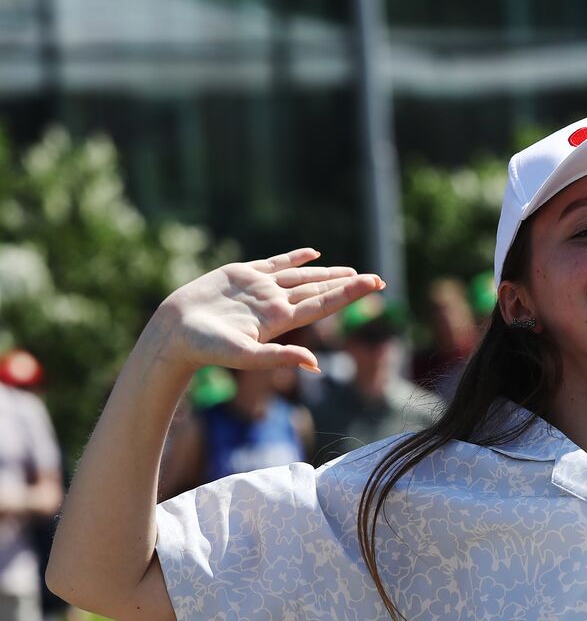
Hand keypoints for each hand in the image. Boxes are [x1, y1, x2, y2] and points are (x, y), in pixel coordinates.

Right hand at [153, 248, 382, 372]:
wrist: (175, 331)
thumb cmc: (207, 347)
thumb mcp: (246, 356)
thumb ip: (280, 358)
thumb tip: (315, 367)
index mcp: (281, 320)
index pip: (324, 303)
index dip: (351, 293)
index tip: (376, 284)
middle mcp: (276, 303)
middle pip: (320, 290)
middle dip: (348, 285)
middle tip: (378, 279)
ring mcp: (260, 288)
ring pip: (302, 277)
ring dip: (328, 273)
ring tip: (353, 271)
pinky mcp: (242, 276)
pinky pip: (276, 263)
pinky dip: (296, 258)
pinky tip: (313, 254)